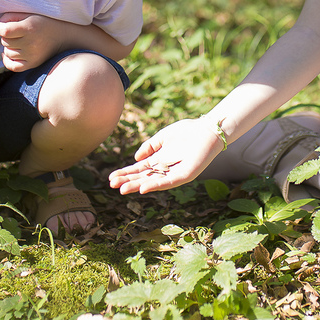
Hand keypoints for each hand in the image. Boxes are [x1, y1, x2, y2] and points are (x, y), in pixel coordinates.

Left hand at [0, 13, 59, 71]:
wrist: (62, 36)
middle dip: (6, 35)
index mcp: (30, 28)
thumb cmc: (43, 23)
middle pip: (5, 41)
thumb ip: (11, 17)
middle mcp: (31, 43)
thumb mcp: (29, 14)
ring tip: (17, 40)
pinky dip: (7, 60)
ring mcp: (32, 55)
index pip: (5, 31)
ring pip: (7, 52)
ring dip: (8, 46)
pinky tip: (8, 54)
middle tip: (15, 32)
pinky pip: (13, 66)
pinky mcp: (33, 64)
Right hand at [108, 118, 225, 193]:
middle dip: (128, 181)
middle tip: (112, 185)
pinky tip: (143, 188)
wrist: (208, 129)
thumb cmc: (188, 132)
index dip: (125, 173)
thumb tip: (136, 159)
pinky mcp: (186, 175)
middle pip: (143, 177)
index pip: (139, 169)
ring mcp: (175, 173)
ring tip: (123, 189)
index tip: (111, 178)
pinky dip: (155, 185)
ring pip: (153, 182)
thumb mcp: (163, 137)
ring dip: (138, 186)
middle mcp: (166, 169)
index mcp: (159, 160)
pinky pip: (169, 182)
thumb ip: (149, 146)